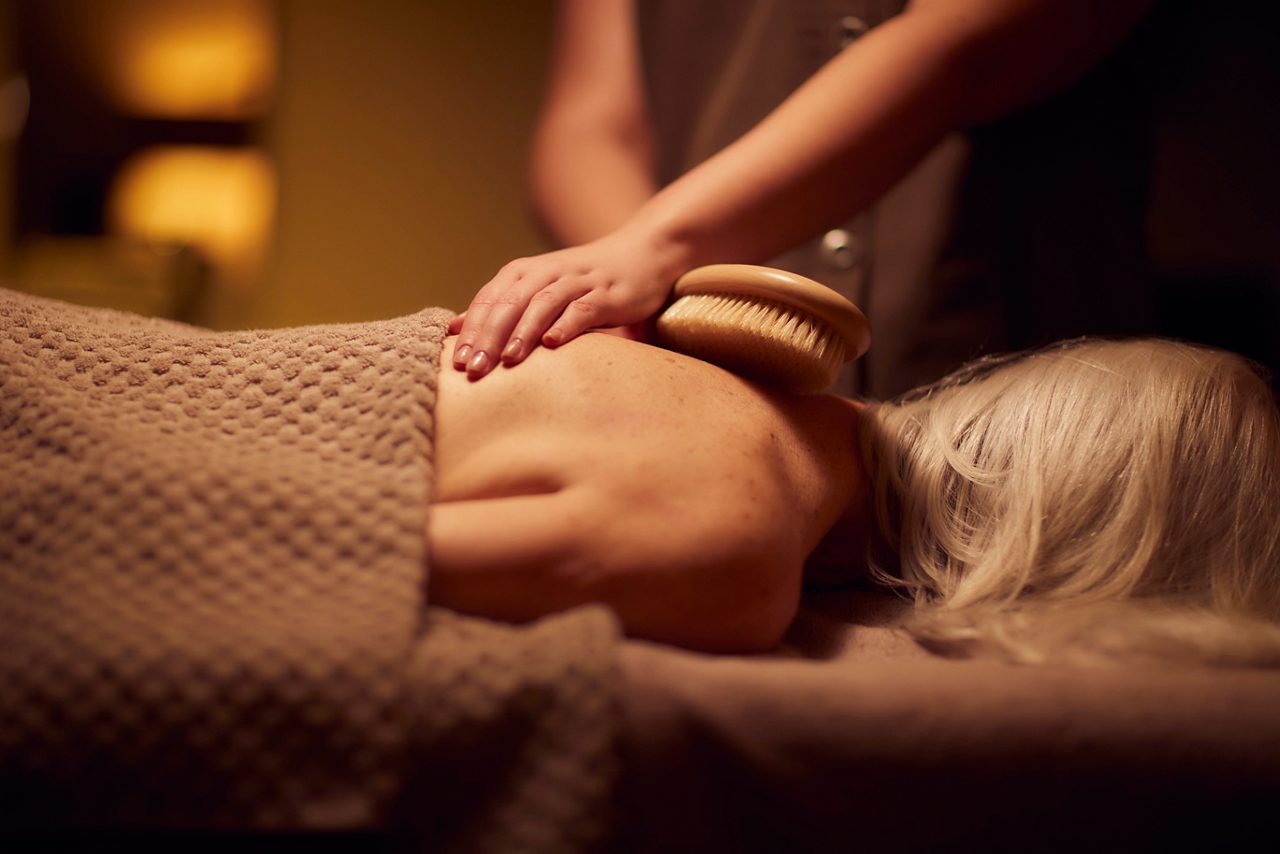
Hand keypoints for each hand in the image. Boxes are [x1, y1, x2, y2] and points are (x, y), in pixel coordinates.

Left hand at [449, 230, 685, 378]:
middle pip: (510, 304)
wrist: (641, 255)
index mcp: (523, 273)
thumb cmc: (582, 281)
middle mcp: (546, 272)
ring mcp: (577, 281)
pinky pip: (583, 308)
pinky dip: (567, 324)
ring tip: (509, 360)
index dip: (471, 331)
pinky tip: (553, 343)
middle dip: (489, 338)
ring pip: (542, 304)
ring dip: (523, 332)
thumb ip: (500, 307)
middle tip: (475, 370)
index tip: (456, 364)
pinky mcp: (607, 293)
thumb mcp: (536, 289)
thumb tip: (456, 328)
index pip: (489, 301)